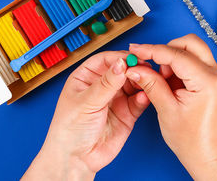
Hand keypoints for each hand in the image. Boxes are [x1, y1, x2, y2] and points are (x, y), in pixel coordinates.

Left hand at [22, 51, 149, 180]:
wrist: (76, 159)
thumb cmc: (69, 130)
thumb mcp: (86, 102)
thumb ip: (105, 84)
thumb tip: (120, 64)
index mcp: (85, 78)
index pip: (104, 60)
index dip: (118, 57)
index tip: (130, 58)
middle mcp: (102, 86)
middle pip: (121, 70)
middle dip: (133, 68)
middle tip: (144, 67)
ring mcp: (115, 99)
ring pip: (133, 83)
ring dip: (141, 81)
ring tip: (147, 80)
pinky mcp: (127, 113)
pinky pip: (139, 101)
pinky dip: (144, 98)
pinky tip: (144, 97)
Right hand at [126, 34, 216, 179]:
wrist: (205, 153)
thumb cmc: (190, 138)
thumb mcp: (166, 109)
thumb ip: (151, 84)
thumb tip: (135, 68)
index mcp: (206, 81)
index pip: (176, 54)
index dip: (152, 50)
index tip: (135, 50)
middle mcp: (214, 73)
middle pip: (189, 43)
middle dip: (166, 49)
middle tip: (150, 63)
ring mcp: (213, 75)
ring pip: (191, 49)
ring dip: (172, 57)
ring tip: (161, 80)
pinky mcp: (208, 79)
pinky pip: (191, 61)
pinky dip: (176, 65)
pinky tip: (167, 82)